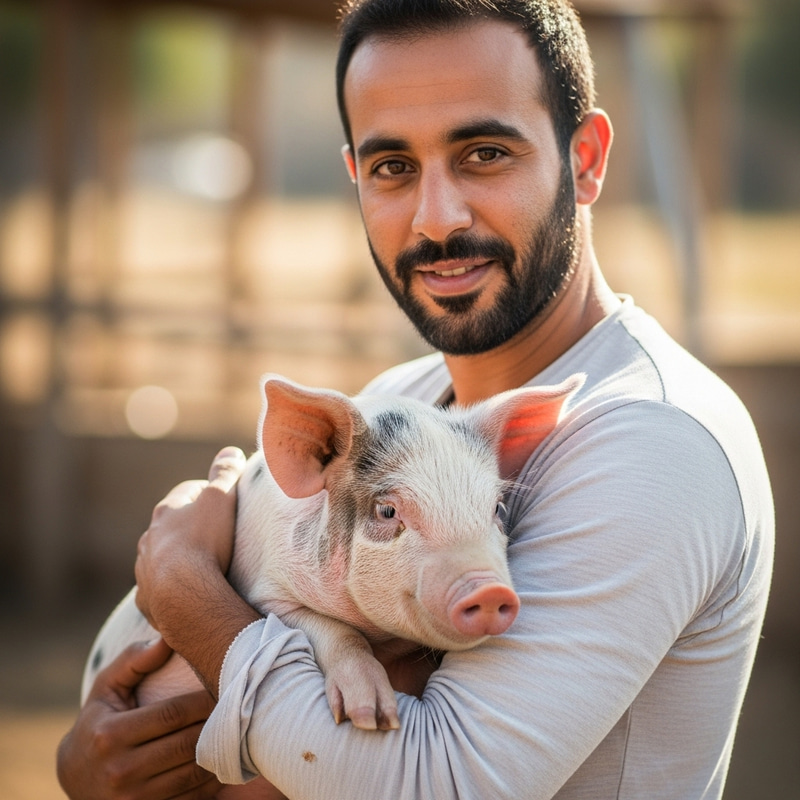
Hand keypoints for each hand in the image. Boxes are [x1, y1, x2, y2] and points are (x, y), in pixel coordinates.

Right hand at [57, 638, 221, 799]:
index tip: (222, 688)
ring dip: (219, 752)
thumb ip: (134, 660)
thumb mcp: (107, 687)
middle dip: (216, 724)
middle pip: (187, 744)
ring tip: (235, 730)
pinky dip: (212, 780)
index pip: (172, 714)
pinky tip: (221, 759)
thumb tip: (166, 640)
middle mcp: (120, 771)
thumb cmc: (99, 720)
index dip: (203, 701)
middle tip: (238, 706)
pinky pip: (192, 797)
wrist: (75, 776)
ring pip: (193, 773)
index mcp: (111, 735)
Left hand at [135, 447, 245, 630]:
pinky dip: (171, 590)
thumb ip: (226, 474)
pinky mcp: (149, 599)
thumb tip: (230, 451)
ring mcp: (146, 570)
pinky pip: (159, 591)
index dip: (207, 493)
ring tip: (202, 568)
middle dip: (190, 528)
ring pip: (161, 558)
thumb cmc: (204, 541)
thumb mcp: (220, 499)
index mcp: (167, 512)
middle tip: (216, 535)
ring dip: (178, 559)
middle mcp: (150, 538)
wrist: (183, 594)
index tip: (225, 500)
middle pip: (171, 527)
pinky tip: (187, 595)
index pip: (187, 493)